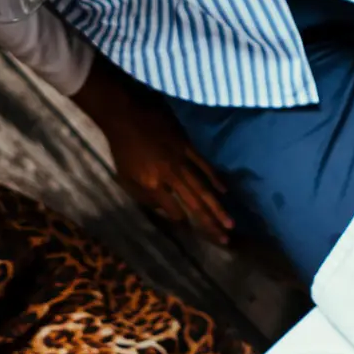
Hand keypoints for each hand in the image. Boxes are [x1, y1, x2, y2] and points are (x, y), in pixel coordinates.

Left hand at [74, 63, 233, 242]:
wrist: (125, 114)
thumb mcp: (125, 176)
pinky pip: (204, 165)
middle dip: (210, 224)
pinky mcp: (187, 146)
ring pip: (202, 189)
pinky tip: (225, 192)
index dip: (183, 222)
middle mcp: (170, 176)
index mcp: (152, 184)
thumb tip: (161, 209)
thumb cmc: (122, 147)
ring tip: (230, 223)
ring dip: (218, 208)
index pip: (173, 210)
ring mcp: (181, 161)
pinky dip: (215, 179)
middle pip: (193, 205)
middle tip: (225, 239)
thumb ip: (143, 196)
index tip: (194, 232)